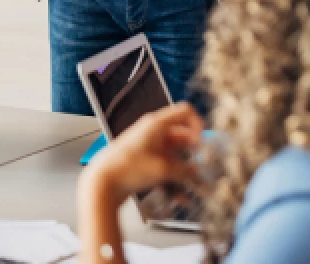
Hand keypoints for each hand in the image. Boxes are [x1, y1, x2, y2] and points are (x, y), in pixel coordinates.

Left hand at [80, 102, 204, 207]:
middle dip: (196, 152)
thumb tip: (198, 172)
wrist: (102, 184)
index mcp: (156, 124)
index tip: (204, 142)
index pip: (184, 112)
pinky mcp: (144, 163)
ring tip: (199, 186)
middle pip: (182, 136)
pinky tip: (181, 197)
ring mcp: (148, 148)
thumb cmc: (126, 168)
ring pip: (175, 156)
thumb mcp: (163, 169)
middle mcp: (153, 133)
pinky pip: (165, 169)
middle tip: (207, 166)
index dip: (198, 124)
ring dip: (187, 171)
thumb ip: (185, 170)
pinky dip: (174, 180)